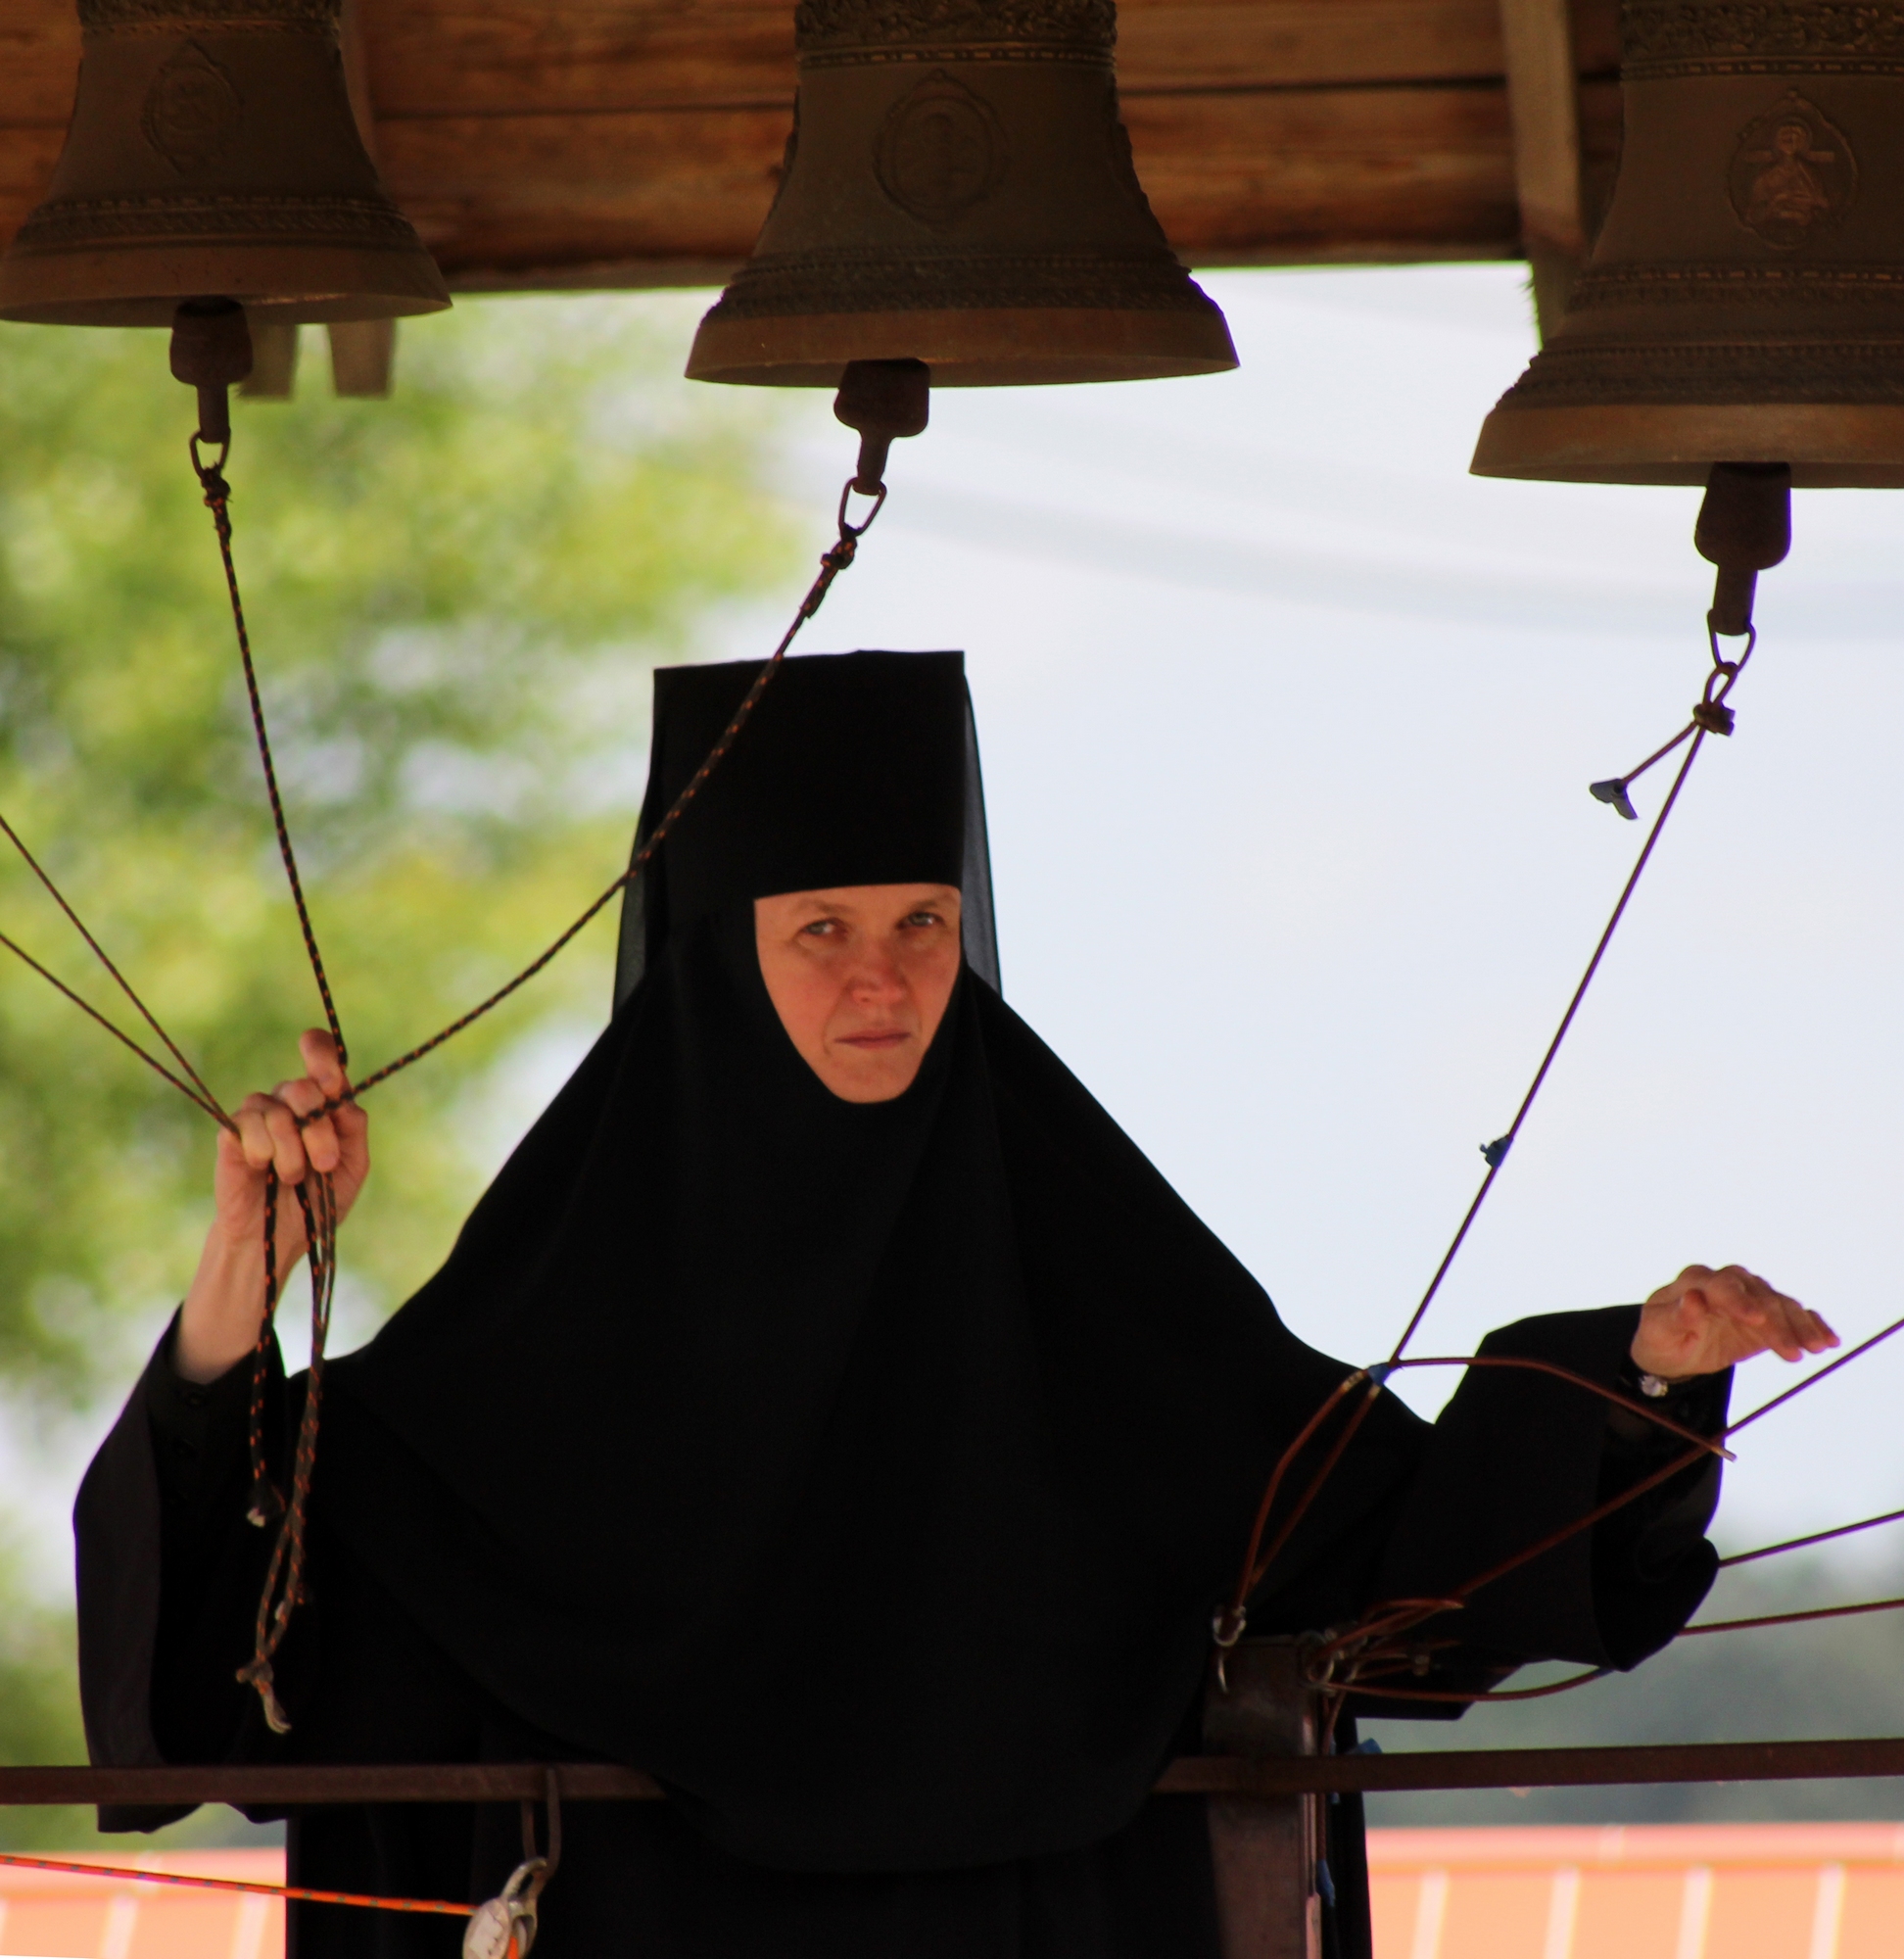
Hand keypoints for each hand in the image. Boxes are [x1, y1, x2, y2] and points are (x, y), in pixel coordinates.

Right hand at [176, 1030, 369, 1382]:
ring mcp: (258, 1115)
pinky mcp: (231, 1134)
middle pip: (305, 1087)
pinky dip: (265, 1152)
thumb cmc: (318, 1201)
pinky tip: (264, 1170)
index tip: (330, 1074)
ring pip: (279, 1109)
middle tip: (326, 1163)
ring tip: (294, 1177)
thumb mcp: (352, 1166)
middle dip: (320, 1130)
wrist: (280, 1239)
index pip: (321, 1055)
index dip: (322, 1052)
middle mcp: (289, 1101)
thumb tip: (342, 1095)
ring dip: (294, 1151)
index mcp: (323, 1103)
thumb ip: (353, 1127)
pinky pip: (249, 1125)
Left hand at [1632, 1264, 1836, 1381]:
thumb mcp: (1658, 1331)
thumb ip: (1675, 1316)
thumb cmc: (1660, 1337)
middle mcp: (1727, 1283)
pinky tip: (1828, 1340)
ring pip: (1781, 1304)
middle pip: (1759, 1295)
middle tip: (1797, 1351)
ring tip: (1818, 1348)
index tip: (1757, 1321)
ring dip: (1801, 1326)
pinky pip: (1793, 1315)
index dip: (1740, 1301)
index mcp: (1696, 1281)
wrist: (1671, 1348)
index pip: (1722, 1286)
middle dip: (1779, 1322)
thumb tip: (1693, 1299)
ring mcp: (1749, 1297)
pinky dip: (1812, 1325)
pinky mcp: (1766, 1315)